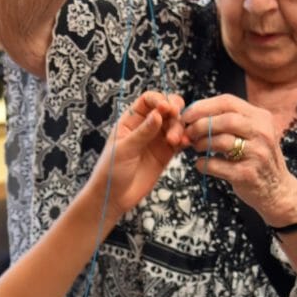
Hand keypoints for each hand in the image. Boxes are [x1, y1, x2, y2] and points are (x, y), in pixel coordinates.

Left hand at [92, 91, 184, 215]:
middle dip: (174, 110)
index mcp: (131, 120)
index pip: (148, 100)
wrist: (114, 197)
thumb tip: (158, 114)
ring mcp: (157, 139)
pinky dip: (185, 139)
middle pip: (166, 108)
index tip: (166, 108)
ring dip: (179, 127)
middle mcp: (146, 126)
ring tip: (174, 141)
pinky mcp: (166, 153)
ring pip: (175, 124)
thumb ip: (143, 132)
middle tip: (176, 118)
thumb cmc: (111, 171)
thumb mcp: (124, 149)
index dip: (159, 100)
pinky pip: (180, 141)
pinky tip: (185, 144)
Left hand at [181, 94, 296, 225]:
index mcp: (261, 117)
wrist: (277, 189)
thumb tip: (194, 116)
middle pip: (225, 119)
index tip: (186, 115)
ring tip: (196, 147)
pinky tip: (201, 164)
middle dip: (200, 125)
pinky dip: (203, 164)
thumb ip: (229, 122)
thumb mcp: (252, 133)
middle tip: (188, 133)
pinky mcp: (247, 174)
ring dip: (201, 143)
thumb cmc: (256, 158)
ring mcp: (257, 154)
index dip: (202, 106)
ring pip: (222, 141)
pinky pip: (217, 165)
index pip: (228, 102)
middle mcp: (262, 132)